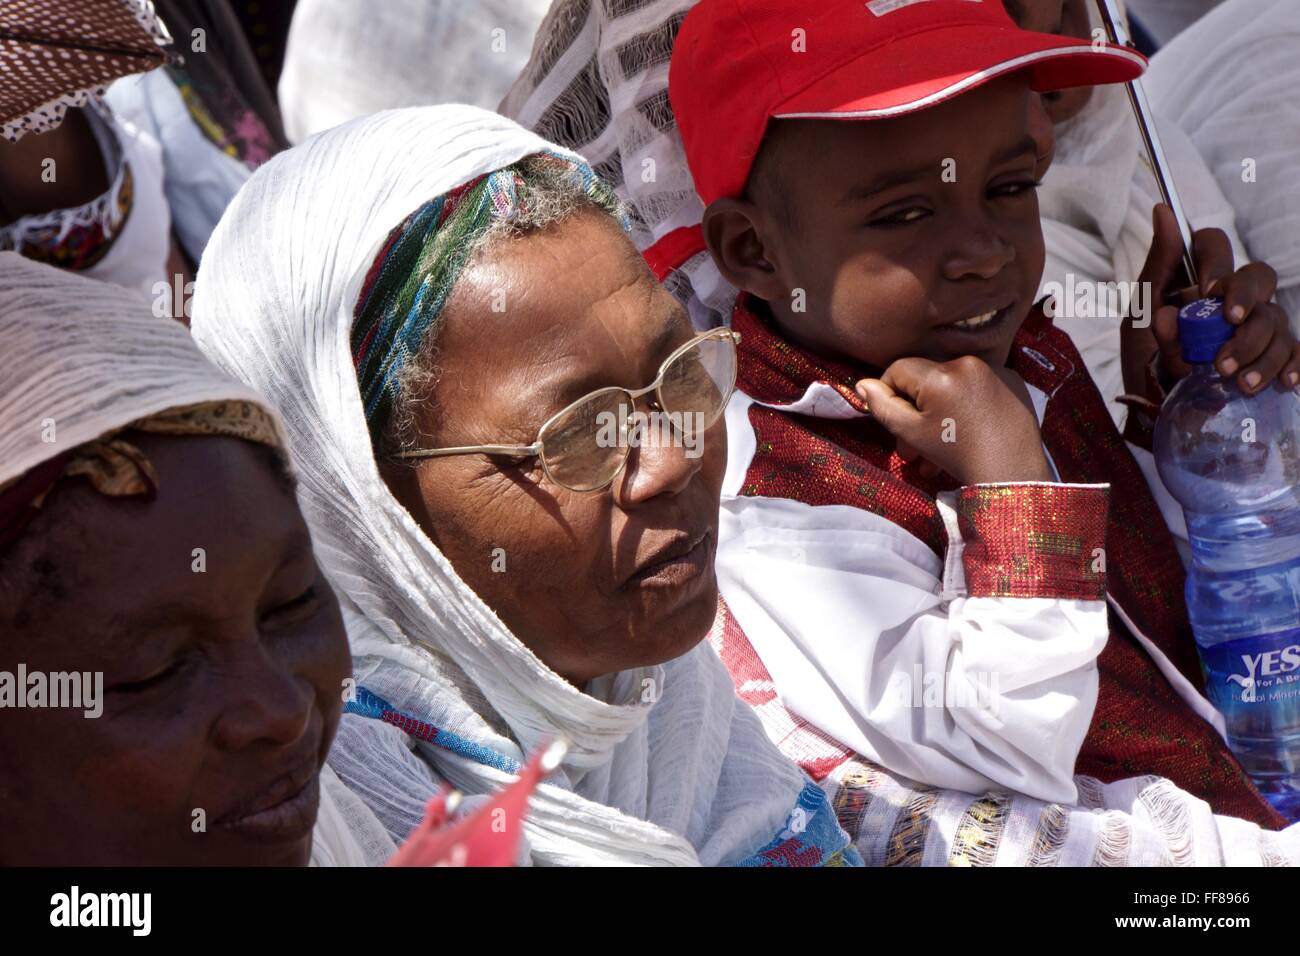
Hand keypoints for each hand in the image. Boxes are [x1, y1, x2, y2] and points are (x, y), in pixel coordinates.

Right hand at [855, 355, 1051, 485]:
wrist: (1012, 474)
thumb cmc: (957, 456)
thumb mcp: (912, 434)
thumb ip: (883, 407)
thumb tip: (863, 384)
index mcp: (939, 375)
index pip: (898, 369)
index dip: (889, 392)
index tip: (894, 420)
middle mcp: (967, 362)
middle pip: (926, 378)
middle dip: (915, 410)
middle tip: (913, 445)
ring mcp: (994, 369)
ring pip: (951, 384)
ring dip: (940, 410)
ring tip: (939, 445)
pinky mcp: (1013, 380)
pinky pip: (978, 384)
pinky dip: (968, 403)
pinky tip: (969, 429)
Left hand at [1123, 204, 1299, 396]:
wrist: (1152, 410)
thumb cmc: (1144, 358)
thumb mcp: (1141, 315)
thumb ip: (1157, 267)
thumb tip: (1162, 210)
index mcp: (1198, 281)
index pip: (1215, 244)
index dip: (1216, 260)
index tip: (1206, 292)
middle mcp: (1232, 300)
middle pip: (1260, 275)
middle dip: (1247, 299)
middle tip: (1229, 326)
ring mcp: (1255, 328)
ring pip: (1278, 319)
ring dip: (1259, 348)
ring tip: (1231, 377)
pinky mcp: (1268, 360)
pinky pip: (1295, 353)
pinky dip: (1292, 367)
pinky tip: (1284, 384)